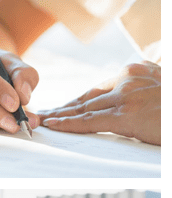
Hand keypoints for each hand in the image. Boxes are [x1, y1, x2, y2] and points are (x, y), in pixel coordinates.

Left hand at [36, 61, 160, 144]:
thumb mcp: (160, 89)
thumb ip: (142, 92)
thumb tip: (132, 104)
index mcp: (135, 72)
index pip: (98, 90)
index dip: (76, 101)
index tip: (61, 108)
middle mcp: (127, 80)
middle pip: (86, 97)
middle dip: (62, 108)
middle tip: (40, 115)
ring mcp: (126, 96)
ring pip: (83, 108)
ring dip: (58, 116)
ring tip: (38, 121)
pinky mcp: (127, 114)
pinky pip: (90, 121)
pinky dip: (68, 124)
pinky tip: (53, 125)